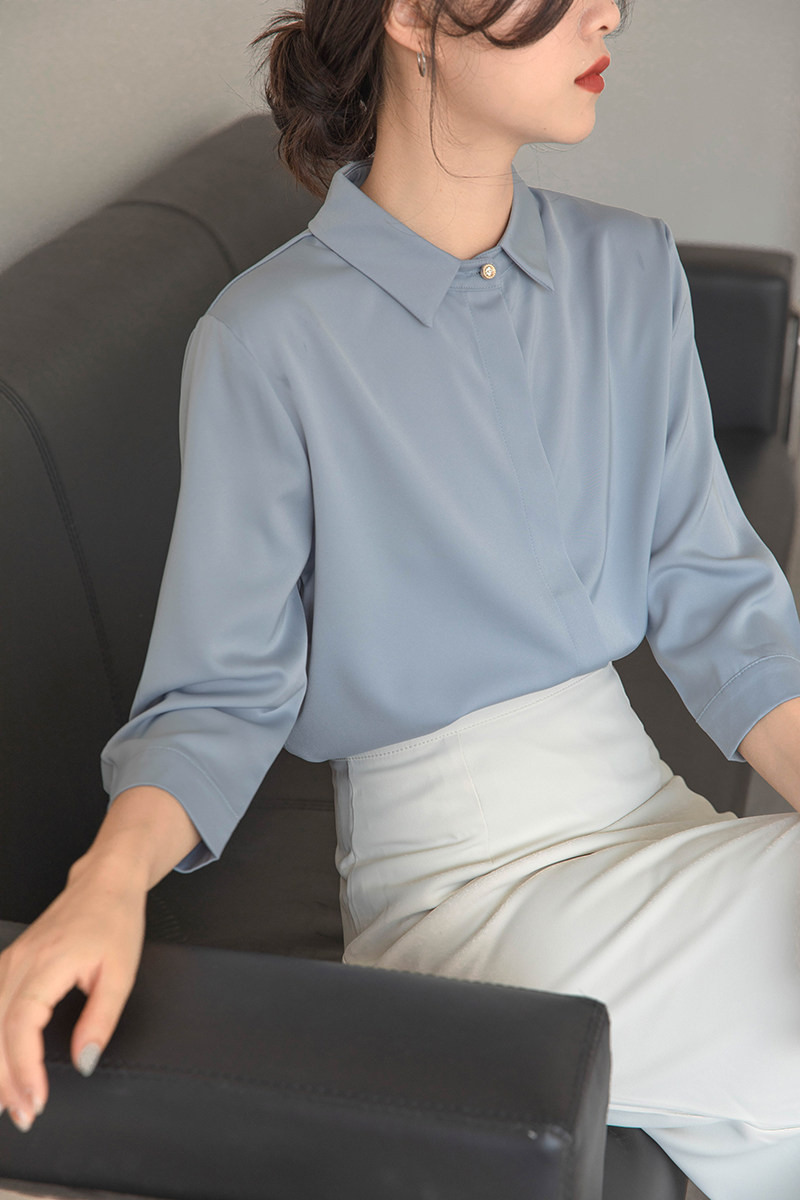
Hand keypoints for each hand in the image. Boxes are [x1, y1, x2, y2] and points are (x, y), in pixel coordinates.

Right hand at [0, 856, 146, 1131]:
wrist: (105, 881)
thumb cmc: (116, 919)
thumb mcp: (123, 972)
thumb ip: (100, 1019)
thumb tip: (84, 1061)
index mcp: (49, 962)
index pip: (22, 1024)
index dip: (24, 1068)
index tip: (36, 1101)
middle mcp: (21, 962)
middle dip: (4, 1080)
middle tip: (20, 1116)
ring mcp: (10, 960)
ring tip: (2, 1103)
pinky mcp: (9, 963)